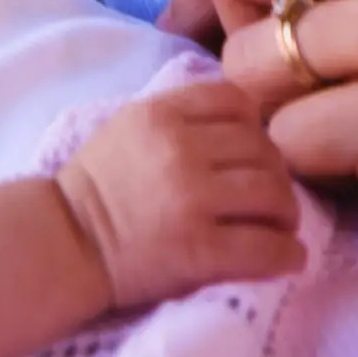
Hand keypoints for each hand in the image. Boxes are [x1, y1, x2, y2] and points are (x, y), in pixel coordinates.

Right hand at [55, 80, 302, 310]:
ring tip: (279, 226)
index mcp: (160, 112)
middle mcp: (179, 148)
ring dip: (287, 213)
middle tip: (271, 197)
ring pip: (274, 193)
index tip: (251, 152)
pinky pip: (269, 248)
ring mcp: (191, 199)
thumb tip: (246, 120)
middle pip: (264, 149)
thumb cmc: (102, 182)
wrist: (69, 239)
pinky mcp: (201, 250)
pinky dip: (288, 254)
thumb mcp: (131, 123)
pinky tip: (285, 256)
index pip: (236, 99)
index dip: (254, 125)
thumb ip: (181, 114)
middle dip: (276, 174)